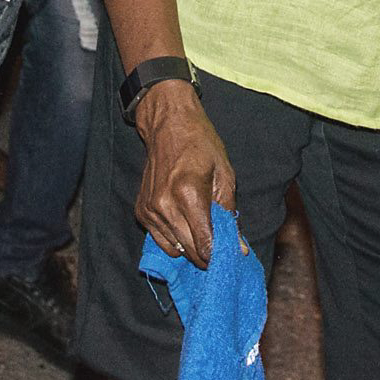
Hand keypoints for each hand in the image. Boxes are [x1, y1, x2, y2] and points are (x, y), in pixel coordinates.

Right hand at [133, 79, 234, 266]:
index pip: (204, 243)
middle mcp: (165, 205)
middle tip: (221, 247)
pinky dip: (176, 239)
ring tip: (203, 231)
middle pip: (190, 250)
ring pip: (175, 249)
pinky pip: (160, 240)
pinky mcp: (141, 211)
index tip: (231, 255)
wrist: (168, 124)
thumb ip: (229, 213)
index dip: (219, 254)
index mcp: (189, 193)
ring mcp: (150, 209)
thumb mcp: (224, 174)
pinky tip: (185, 224)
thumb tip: (238, 247)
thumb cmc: (201, 144)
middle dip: (208, 254)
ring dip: (192, 247)